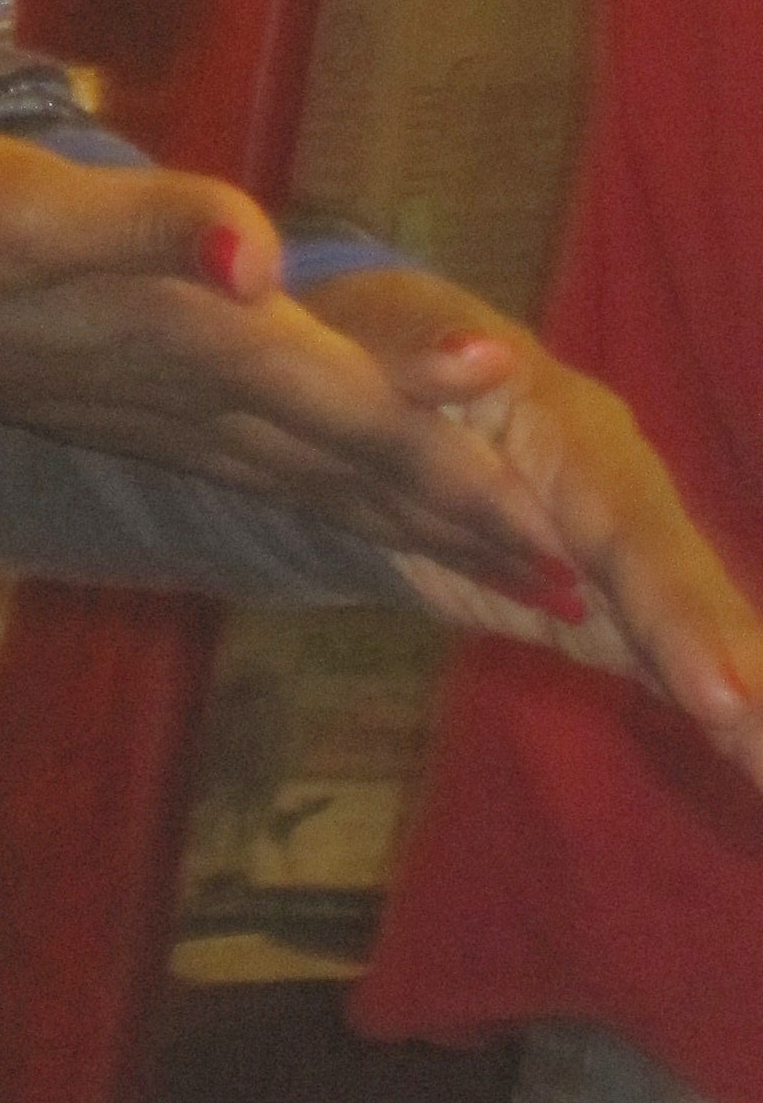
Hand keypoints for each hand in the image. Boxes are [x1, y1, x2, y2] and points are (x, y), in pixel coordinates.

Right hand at [0, 129, 588, 600]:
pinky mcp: (119, 407)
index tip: (551, 539)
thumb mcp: (30, 203)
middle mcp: (181, 396)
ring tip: (487, 567)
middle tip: (566, 592)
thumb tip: (257, 254)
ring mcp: (147, 414)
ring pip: (305, 483)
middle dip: (456, 525)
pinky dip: (324, 501)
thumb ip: (150, 224)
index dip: (451, 466)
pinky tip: (345, 511)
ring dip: (401, 525)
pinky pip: (254, 472)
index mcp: (184, 344)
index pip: (348, 414)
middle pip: (345, 471)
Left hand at [306, 268, 762, 792]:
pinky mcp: (601, 610)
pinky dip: (729, 724)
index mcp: (576, 432)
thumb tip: (482, 354)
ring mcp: (621, 560)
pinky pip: (667, 670)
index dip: (680, 614)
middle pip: (693, 597)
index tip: (726, 699)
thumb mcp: (383, 336)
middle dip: (747, 674)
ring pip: (702, 641)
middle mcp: (623, 499)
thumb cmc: (378, 350)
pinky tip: (756, 766)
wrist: (378, 387)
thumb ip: (417, 352)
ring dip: (754, 713)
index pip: (634, 529)